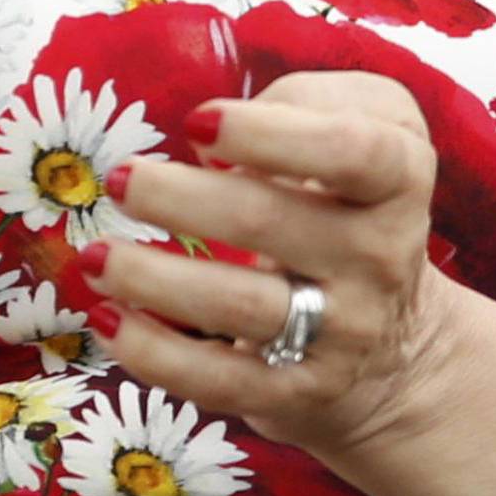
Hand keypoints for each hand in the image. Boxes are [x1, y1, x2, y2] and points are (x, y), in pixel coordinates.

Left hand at [77, 68, 495, 495]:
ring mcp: (343, 333)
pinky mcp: (300, 393)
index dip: (269, 133)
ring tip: (95, 255)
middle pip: (272, 224)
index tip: (195, 123)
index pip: (349, 150)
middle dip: (181, 200)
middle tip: (118, 180)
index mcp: (399, 178)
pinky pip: (220, 379)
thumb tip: (213, 136)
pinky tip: (108, 318)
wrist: (394, 342)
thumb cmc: (352, 196)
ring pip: (239, 307)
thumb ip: (302, 102)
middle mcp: (380, 257)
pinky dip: (155, 353)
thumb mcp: (367, 124)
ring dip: (152, 279)